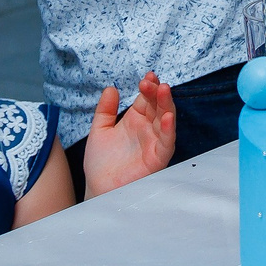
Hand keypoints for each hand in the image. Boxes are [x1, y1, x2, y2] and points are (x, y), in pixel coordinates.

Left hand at [83, 72, 176, 196]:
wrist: (97, 188)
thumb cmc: (100, 162)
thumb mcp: (99, 130)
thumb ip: (105, 110)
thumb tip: (111, 88)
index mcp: (135, 120)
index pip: (147, 99)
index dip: (149, 87)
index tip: (147, 76)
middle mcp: (147, 129)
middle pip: (158, 106)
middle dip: (157, 92)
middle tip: (152, 82)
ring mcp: (153, 143)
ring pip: (165, 120)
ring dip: (166, 105)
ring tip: (163, 90)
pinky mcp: (156, 158)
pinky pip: (166, 143)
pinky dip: (168, 130)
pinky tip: (166, 117)